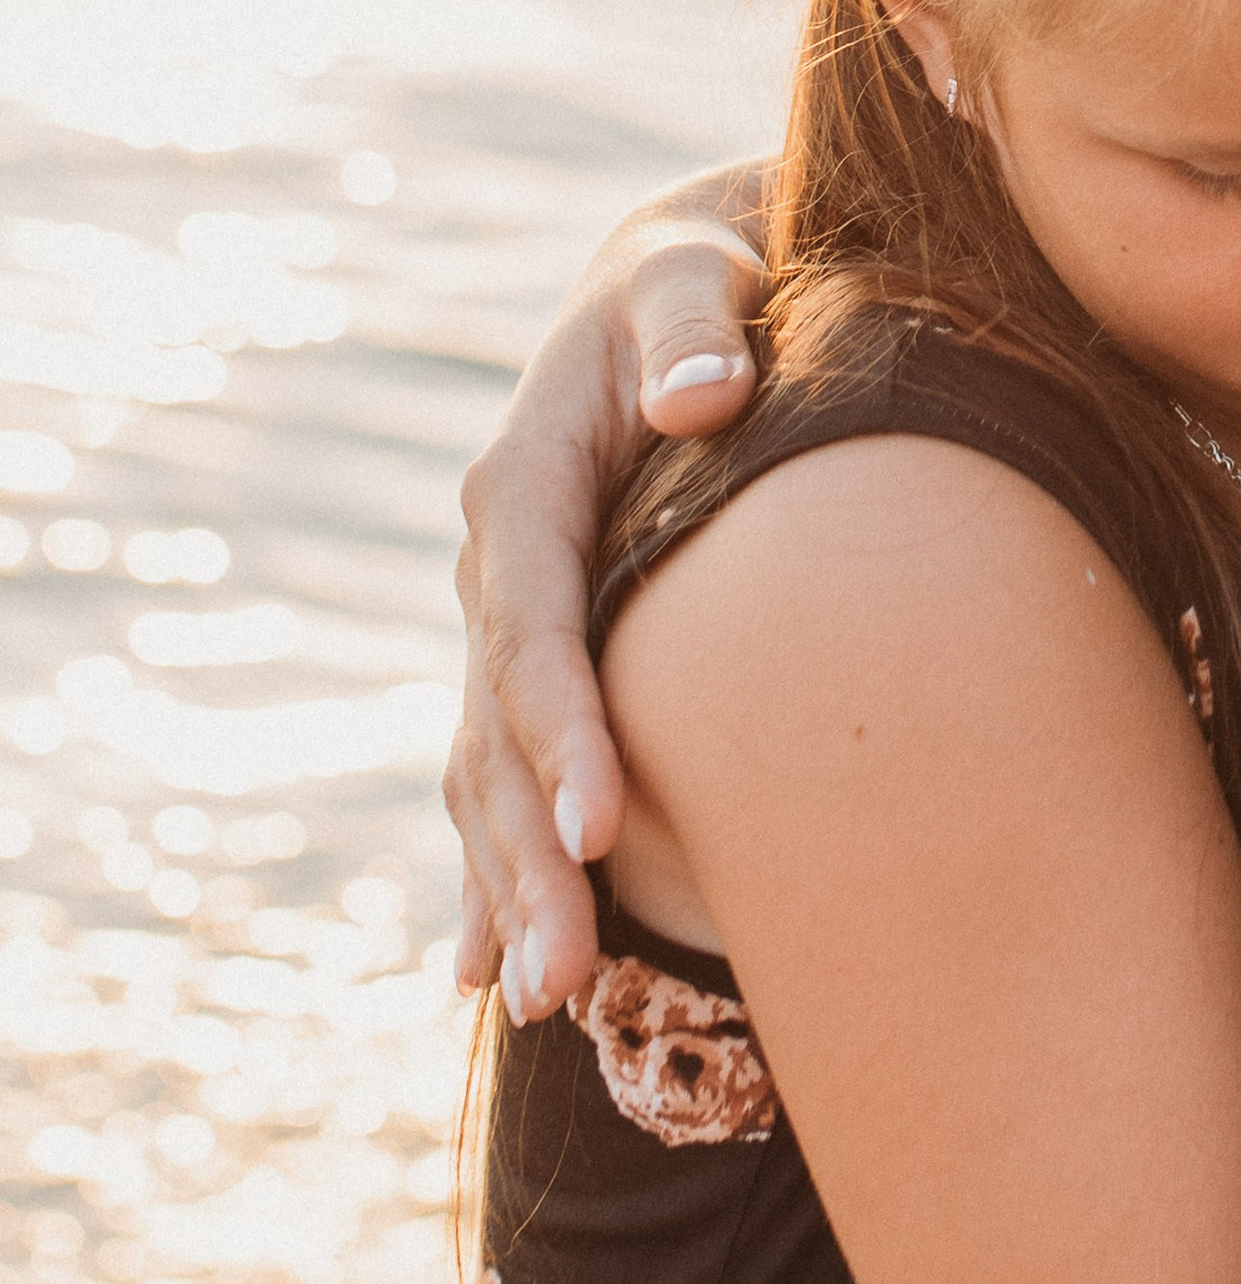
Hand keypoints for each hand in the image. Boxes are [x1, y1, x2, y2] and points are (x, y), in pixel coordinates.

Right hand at [446, 180, 764, 1011]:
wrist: (680, 292)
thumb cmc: (708, 285)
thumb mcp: (698, 276)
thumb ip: (697, 323)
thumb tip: (701, 393)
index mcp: (526, 488)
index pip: (534, 626)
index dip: (561, 728)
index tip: (602, 826)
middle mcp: (497, 571)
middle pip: (497, 735)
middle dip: (526, 862)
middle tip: (562, 984)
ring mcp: (506, 627)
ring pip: (489, 779)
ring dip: (508, 892)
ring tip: (538, 1008)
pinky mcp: (536, 666)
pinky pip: (500, 783)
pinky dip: (493, 873)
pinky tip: (489, 973)